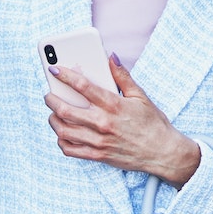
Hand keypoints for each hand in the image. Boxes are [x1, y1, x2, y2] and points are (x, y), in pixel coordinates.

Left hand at [45, 57, 201, 185]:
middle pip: (66, 110)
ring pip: (64, 131)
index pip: (83, 86)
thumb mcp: (141, 96)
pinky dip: (61, 141)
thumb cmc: (153, 123)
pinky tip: (63, 133)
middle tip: (49, 94)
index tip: (54, 69)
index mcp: (114, 105)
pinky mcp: (98, 155)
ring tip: (53, 113)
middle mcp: (104, 123)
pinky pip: (70, 150)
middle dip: (51, 99)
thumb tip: (111, 57)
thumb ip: (123, 76)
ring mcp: (99, 141)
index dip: (65, 75)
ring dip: (53, 120)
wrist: (163, 153)